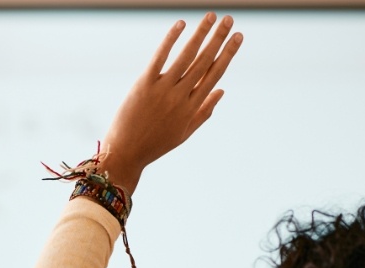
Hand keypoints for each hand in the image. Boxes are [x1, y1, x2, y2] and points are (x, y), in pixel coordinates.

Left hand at [100, 13, 242, 192]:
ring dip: (200, 34)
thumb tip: (221, 91)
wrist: (125, 153)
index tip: (239, 37)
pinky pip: (160, 57)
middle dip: (218, 39)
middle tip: (229, 19)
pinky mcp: (144, 84)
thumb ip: (204, 111)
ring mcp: (162, 90)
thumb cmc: (154, 144)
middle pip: (204, 62)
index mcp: (192, 108)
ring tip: (211, 16)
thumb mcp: (184, 132)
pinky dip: (171, 39)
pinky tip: (181, 24)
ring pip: (186, 56)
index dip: (228, 54)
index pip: (215, 74)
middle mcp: (180, 97)